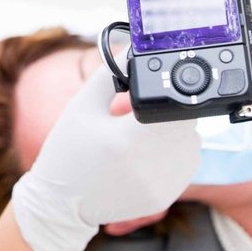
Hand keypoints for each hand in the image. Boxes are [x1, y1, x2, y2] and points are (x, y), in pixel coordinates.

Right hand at [9, 69, 200, 250]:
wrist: (61, 205)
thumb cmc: (69, 151)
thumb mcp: (84, 105)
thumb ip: (113, 70)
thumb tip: (135, 45)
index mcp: (131, 137)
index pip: (176, 102)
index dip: (165, 94)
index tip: (144, 100)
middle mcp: (153, 163)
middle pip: (186, 121)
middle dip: (167, 113)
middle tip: (137, 120)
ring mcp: (162, 183)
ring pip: (190, 142)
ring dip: (172, 134)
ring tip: (139, 139)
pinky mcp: (165, 197)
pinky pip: (185, 166)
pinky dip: (171, 156)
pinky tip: (143, 158)